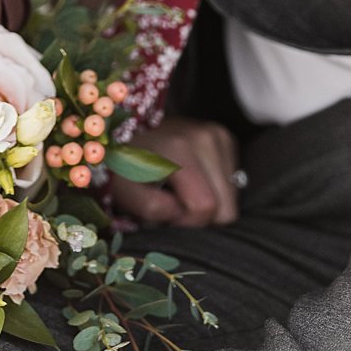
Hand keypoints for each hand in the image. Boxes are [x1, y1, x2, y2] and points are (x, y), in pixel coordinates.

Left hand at [111, 113, 241, 226]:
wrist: (118, 128)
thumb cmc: (119, 163)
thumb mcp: (123, 189)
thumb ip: (151, 208)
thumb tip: (181, 213)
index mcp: (180, 147)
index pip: (205, 206)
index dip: (185, 221)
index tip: (163, 211)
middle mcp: (206, 137)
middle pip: (226, 209)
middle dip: (199, 216)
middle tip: (170, 202)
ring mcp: (218, 135)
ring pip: (232, 199)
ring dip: (207, 202)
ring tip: (177, 187)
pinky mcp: (224, 139)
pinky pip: (232, 184)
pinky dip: (213, 188)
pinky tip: (189, 177)